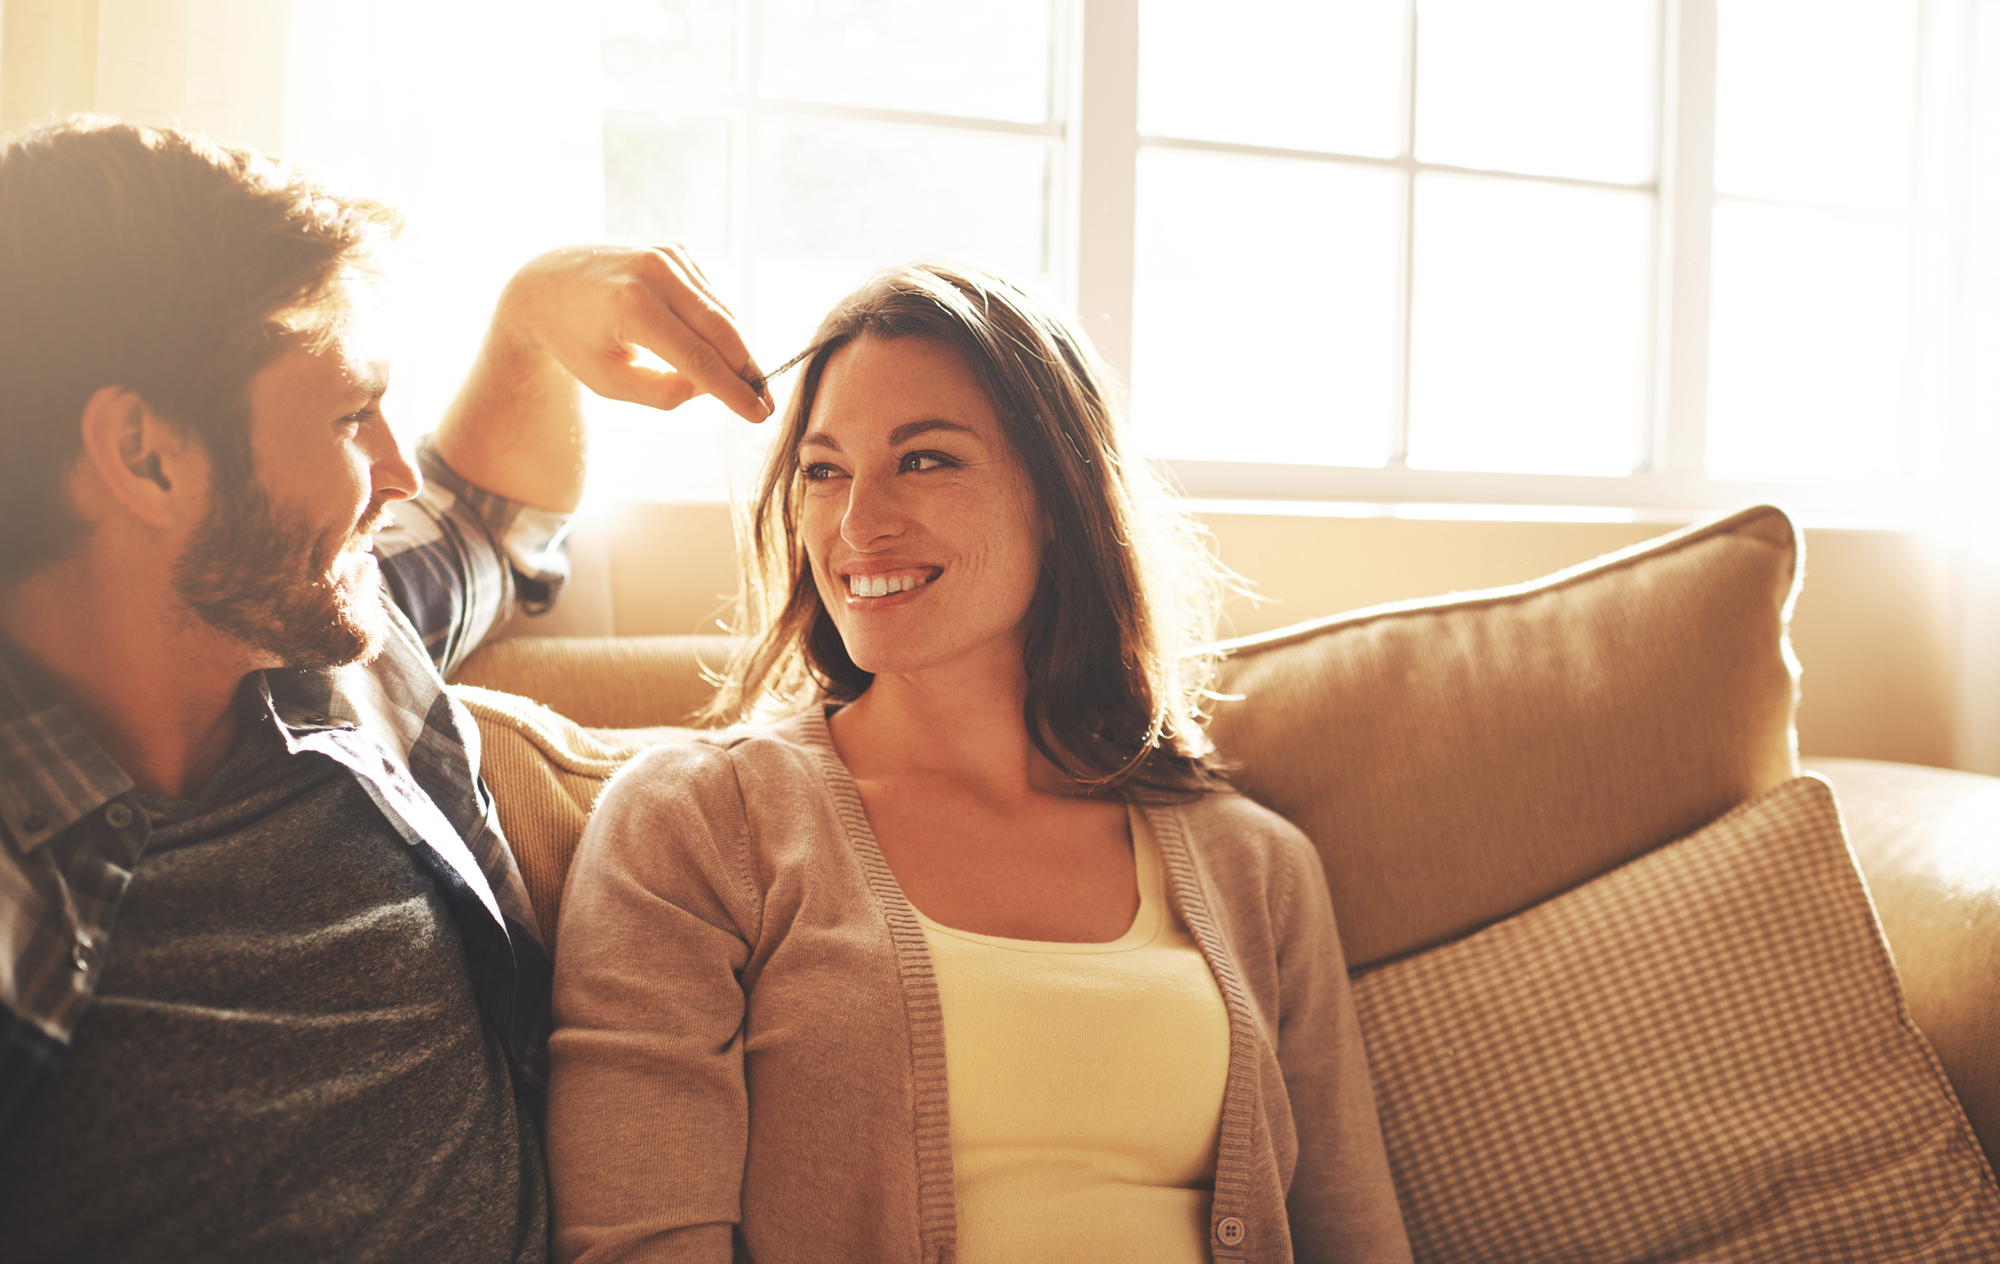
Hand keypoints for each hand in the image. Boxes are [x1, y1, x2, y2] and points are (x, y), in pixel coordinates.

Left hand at [494, 243, 773, 423]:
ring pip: (721, 313)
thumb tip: (710, 386)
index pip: (698, 357)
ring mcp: (667, 255)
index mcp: (632, 307)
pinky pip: (710, 296)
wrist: (546, 281)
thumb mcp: (609, 382)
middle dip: (747, 371)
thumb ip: (662, 392)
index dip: (733, 390)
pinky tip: (710, 347)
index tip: (759, 415)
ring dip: (736, 350)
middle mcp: (654, 273)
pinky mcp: (675, 250)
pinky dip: (717, 325)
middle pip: (721, 330)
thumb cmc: (574, 339)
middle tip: (765, 404)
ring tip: (744, 385)